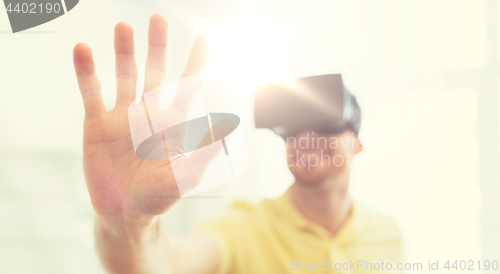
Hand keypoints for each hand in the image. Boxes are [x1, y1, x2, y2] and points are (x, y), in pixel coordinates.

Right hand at [73, 13, 218, 222]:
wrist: (124, 213)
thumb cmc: (158, 197)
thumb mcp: (184, 176)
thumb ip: (203, 152)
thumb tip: (230, 128)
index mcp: (173, 123)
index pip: (187, 86)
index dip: (195, 63)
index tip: (203, 39)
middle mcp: (149, 113)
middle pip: (155, 72)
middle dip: (157, 46)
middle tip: (158, 19)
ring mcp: (122, 116)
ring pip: (124, 75)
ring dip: (123, 52)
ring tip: (123, 28)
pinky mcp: (97, 124)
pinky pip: (92, 92)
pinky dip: (87, 71)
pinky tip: (83, 50)